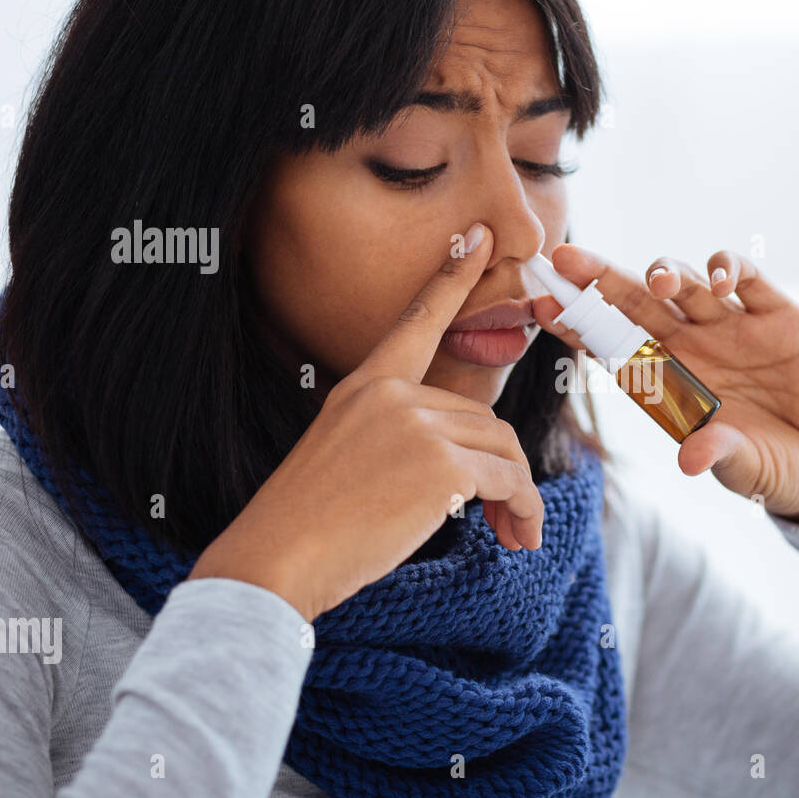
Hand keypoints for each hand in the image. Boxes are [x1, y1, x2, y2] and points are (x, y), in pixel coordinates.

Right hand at [188, 223, 544, 621]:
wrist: (275, 560)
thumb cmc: (307, 524)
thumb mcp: (345, 456)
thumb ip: (396, 437)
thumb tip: (460, 461)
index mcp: (364, 385)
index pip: (416, 320)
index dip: (452, 279)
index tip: (480, 237)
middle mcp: (392, 395)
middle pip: (483, 419)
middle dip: (504, 470)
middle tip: (509, 522)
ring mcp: (416, 424)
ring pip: (503, 449)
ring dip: (517, 495)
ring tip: (514, 535)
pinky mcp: (440, 464)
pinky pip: (508, 480)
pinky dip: (522, 509)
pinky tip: (515, 536)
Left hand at [532, 245, 798, 523]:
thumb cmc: (772, 470)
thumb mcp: (743, 468)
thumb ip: (717, 453)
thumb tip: (690, 457)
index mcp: (667, 383)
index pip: (611, 345)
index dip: (577, 324)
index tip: (541, 306)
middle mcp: (691, 347)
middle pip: (636, 302)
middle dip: (600, 279)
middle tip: (565, 257)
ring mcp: (731, 326)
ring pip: (685, 283)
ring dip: (666, 273)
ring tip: (661, 280)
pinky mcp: (776, 314)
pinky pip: (748, 279)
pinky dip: (730, 270)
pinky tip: (721, 283)